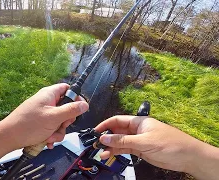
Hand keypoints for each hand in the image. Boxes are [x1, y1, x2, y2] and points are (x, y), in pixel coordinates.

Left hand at [0, 83, 88, 148]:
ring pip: (59, 121)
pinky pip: (51, 128)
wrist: (8, 138)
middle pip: (66, 108)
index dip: (76, 98)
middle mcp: (46, 102)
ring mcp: (43, 113)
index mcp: (49, 94)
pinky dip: (51, 135)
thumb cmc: (28, 125)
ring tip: (49, 137)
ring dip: (58, 131)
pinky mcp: (39, 123)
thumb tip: (84, 104)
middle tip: (61, 125)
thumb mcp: (54, 117)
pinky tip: (46, 141)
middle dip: (65, 121)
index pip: (67, 89)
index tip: (79, 109)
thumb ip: (71, 110)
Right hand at [94, 115, 209, 172]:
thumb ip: (123, 140)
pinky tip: (109, 155)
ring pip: (120, 142)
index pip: (117, 120)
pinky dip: (117, 152)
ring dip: (110, 146)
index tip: (95, 131)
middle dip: (106, 137)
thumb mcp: (144, 141)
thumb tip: (105, 138)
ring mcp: (138, 140)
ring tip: (100, 152)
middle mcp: (137, 130)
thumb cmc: (170, 144)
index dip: (105, 124)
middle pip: (117, 131)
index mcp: (138, 122)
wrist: (187, 157)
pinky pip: (125, 150)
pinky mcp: (141, 150)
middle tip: (95, 144)